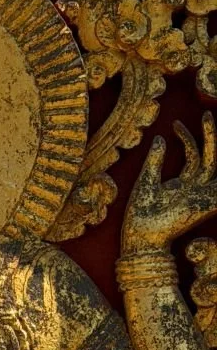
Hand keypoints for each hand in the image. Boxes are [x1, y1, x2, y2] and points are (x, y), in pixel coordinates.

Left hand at [123, 116, 216, 252]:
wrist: (139, 234)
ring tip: (208, 120)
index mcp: (181, 185)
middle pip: (208, 158)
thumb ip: (155, 160)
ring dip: (213, 143)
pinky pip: (216, 188)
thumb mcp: (147, 179)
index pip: (192, 156)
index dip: (186, 138)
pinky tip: (214, 161)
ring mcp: (199, 195)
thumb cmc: (140, 214)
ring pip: (212, 165)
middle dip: (209, 135)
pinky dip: (216, 181)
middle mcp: (193, 189)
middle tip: (206, 114)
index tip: (175, 124)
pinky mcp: (203, 203)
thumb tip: (160, 138)